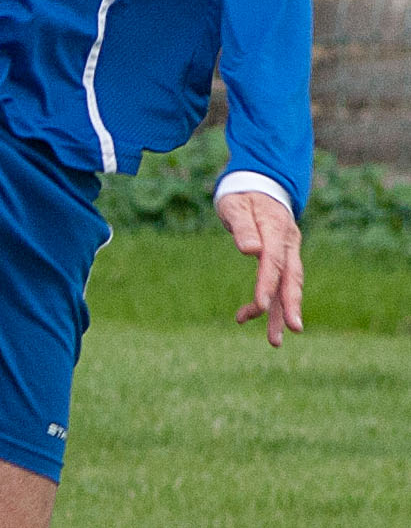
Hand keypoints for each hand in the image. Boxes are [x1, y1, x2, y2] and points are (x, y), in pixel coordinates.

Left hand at [216, 189, 303, 345]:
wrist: (260, 186)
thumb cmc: (242, 196)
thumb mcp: (235, 205)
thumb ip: (242, 227)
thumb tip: (250, 251)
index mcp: (277, 229)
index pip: (273, 260)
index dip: (267, 284)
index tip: (258, 305)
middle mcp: (288, 243)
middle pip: (290, 277)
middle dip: (289, 305)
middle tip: (291, 330)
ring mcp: (288, 252)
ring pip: (288, 285)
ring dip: (281, 312)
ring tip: (274, 341)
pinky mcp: (283, 259)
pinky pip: (279, 283)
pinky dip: (269, 301)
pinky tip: (248, 316)